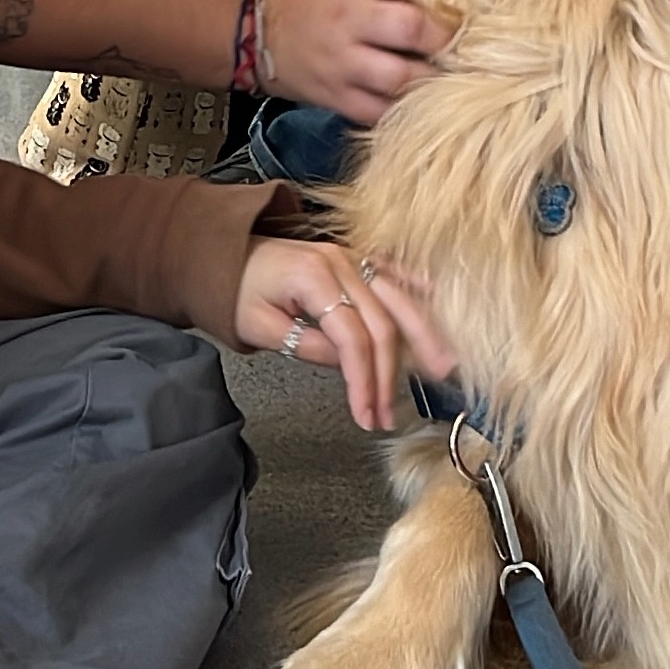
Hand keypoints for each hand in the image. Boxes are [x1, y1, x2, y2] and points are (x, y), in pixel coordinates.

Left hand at [234, 237, 456, 431]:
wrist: (228, 253)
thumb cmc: (237, 289)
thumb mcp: (259, 326)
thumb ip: (305, 345)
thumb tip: (346, 366)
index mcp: (313, 277)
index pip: (351, 337)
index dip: (363, 380)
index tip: (366, 415)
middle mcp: (340, 262)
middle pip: (381, 322)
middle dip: (388, 374)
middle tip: (389, 414)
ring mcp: (352, 257)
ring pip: (399, 298)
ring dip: (421, 337)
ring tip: (441, 369)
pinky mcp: (356, 260)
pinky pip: (396, 274)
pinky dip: (418, 291)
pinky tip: (438, 305)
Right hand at [259, 0, 457, 124]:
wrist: (256, 35)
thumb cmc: (316, 2)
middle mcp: (352, 22)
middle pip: (413, 29)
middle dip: (448, 38)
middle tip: (466, 45)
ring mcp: (344, 64)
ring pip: (402, 78)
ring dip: (433, 80)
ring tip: (449, 79)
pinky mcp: (338, 99)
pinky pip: (382, 112)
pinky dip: (406, 110)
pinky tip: (420, 104)